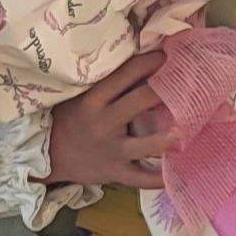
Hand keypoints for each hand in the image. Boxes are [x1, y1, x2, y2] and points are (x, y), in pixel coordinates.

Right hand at [45, 52, 177, 189]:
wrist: (49, 156)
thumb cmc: (70, 119)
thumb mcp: (80, 97)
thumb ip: (107, 85)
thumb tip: (142, 62)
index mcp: (93, 100)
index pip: (125, 75)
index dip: (148, 63)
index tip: (166, 55)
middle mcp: (104, 123)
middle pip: (140, 102)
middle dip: (164, 91)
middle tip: (187, 82)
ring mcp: (111, 150)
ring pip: (144, 144)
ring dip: (165, 138)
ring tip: (185, 131)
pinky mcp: (115, 172)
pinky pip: (140, 179)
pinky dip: (158, 180)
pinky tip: (176, 175)